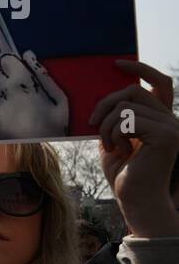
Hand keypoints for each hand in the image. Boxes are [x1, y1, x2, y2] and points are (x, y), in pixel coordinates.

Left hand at [0, 52, 68, 140]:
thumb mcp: (58, 100)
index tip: (16, 77)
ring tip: (11, 116)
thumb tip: (28, 55)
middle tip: (17, 102)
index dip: (11, 68)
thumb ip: (42, 74)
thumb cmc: (51, 128)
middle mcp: (0, 90)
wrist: (35, 156)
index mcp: (21, 81)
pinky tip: (2, 125)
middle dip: (3, 85)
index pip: (5, 60)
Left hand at [90, 60, 178, 237]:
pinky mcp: (167, 134)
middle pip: (132, 91)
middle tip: (92, 123)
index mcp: (161, 118)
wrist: (135, 199)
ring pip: (126, 105)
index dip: (140, 70)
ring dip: (106, 124)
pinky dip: (113, 133)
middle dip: (105, 104)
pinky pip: (127, 119)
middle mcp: (171, 119)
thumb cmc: (124, 172)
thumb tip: (102, 94)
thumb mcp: (114, 138)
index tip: (116, 64)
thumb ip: (115, 117)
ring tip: (109, 145)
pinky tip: (117, 150)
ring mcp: (172, 126)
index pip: (159, 83)